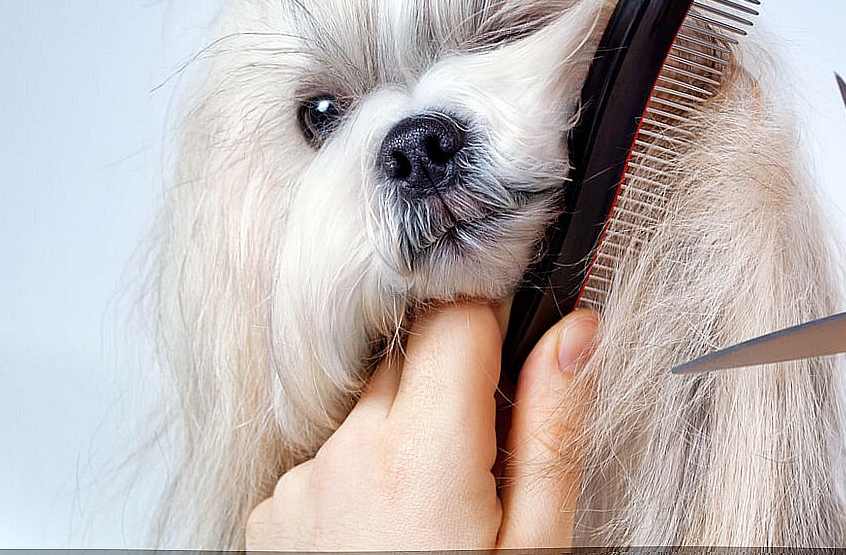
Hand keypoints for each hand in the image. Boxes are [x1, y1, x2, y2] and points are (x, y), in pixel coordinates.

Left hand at [245, 301, 598, 550]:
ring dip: (402, 430)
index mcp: (422, 452)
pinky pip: (327, 457)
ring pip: (365, 408)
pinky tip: (386, 533)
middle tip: (483, 459)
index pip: (455, 315)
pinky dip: (359, 473)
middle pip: (406, 356)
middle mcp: (346, 452)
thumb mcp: (536, 548)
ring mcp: (298, 485)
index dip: (494, 323)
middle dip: (451, 382)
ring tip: (432, 512)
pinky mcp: (271, 514)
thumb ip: (553, 432)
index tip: (515, 353)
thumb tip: (574, 331)